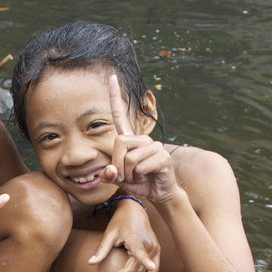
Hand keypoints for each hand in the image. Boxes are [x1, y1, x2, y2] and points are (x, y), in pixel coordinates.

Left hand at [90, 196, 159, 271]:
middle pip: (135, 270)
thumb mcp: (109, 233)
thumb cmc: (120, 221)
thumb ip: (102, 249)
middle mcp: (149, 245)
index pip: (139, 255)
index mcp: (136, 239)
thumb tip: (90, 263)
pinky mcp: (156, 252)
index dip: (144, 263)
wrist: (135, 210)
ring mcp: (155, 249)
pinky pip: (154, 270)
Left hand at [100, 75, 178, 205]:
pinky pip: (140, 166)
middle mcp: (142, 139)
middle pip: (119, 143)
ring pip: (129, 158)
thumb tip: (109, 171)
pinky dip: (139, 176)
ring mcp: (154, 146)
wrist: (159, 193)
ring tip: (139, 176)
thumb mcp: (118, 179)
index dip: (114, 97)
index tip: (111, 77)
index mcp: (130, 139)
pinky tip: (147, 177)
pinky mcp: (162, 157)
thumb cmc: (139, 182)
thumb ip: (109, 174)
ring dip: (129, 174)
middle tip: (127, 175)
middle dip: (118, 164)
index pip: (120, 115)